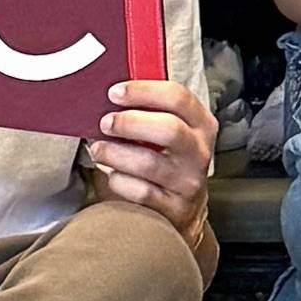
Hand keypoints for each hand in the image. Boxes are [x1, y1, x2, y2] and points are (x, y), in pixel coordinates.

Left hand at [86, 74, 216, 226]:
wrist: (187, 208)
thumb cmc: (170, 158)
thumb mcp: (174, 129)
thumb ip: (152, 109)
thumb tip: (113, 92)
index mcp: (202, 124)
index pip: (178, 97)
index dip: (143, 91)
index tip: (115, 92)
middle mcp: (198, 152)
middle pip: (168, 129)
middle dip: (130, 123)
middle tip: (105, 122)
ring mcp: (188, 182)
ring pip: (148, 163)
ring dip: (115, 153)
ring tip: (99, 149)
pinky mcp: (173, 208)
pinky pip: (140, 192)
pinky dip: (120, 181)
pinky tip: (113, 174)